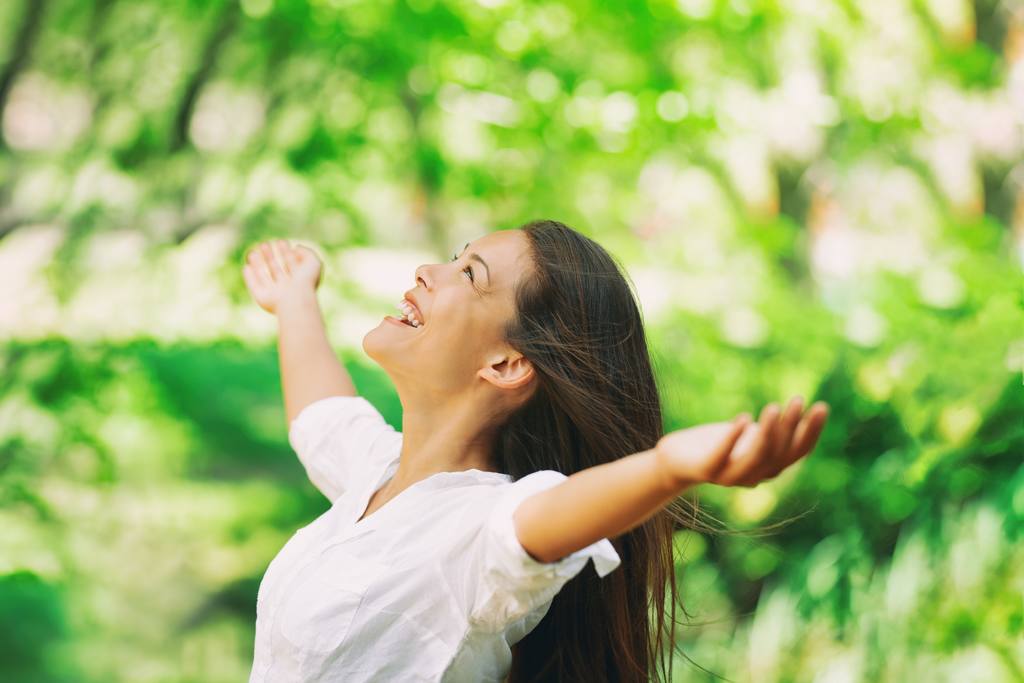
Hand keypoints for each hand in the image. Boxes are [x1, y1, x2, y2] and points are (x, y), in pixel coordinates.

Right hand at [242, 239, 322, 314]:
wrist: (296, 300)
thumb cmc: (306, 281)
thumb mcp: (313, 262)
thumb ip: (307, 252)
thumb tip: (296, 248)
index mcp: (300, 279)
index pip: (292, 263)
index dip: (286, 251)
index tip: (281, 241)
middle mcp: (287, 286)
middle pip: (277, 269)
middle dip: (270, 256)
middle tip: (263, 244)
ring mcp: (275, 293)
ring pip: (264, 276)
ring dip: (258, 264)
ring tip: (252, 252)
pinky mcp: (263, 299)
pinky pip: (254, 287)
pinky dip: (250, 278)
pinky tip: (246, 267)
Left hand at [655, 397, 828, 489]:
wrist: (677, 460)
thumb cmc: (718, 445)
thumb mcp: (750, 437)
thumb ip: (774, 432)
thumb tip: (804, 412)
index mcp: (769, 467)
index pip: (797, 452)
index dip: (811, 431)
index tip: (822, 406)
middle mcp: (754, 476)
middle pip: (779, 454)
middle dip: (791, 427)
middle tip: (798, 400)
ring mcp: (730, 476)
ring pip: (757, 458)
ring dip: (768, 433)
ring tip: (774, 407)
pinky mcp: (706, 470)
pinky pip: (722, 457)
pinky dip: (734, 438)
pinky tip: (744, 417)